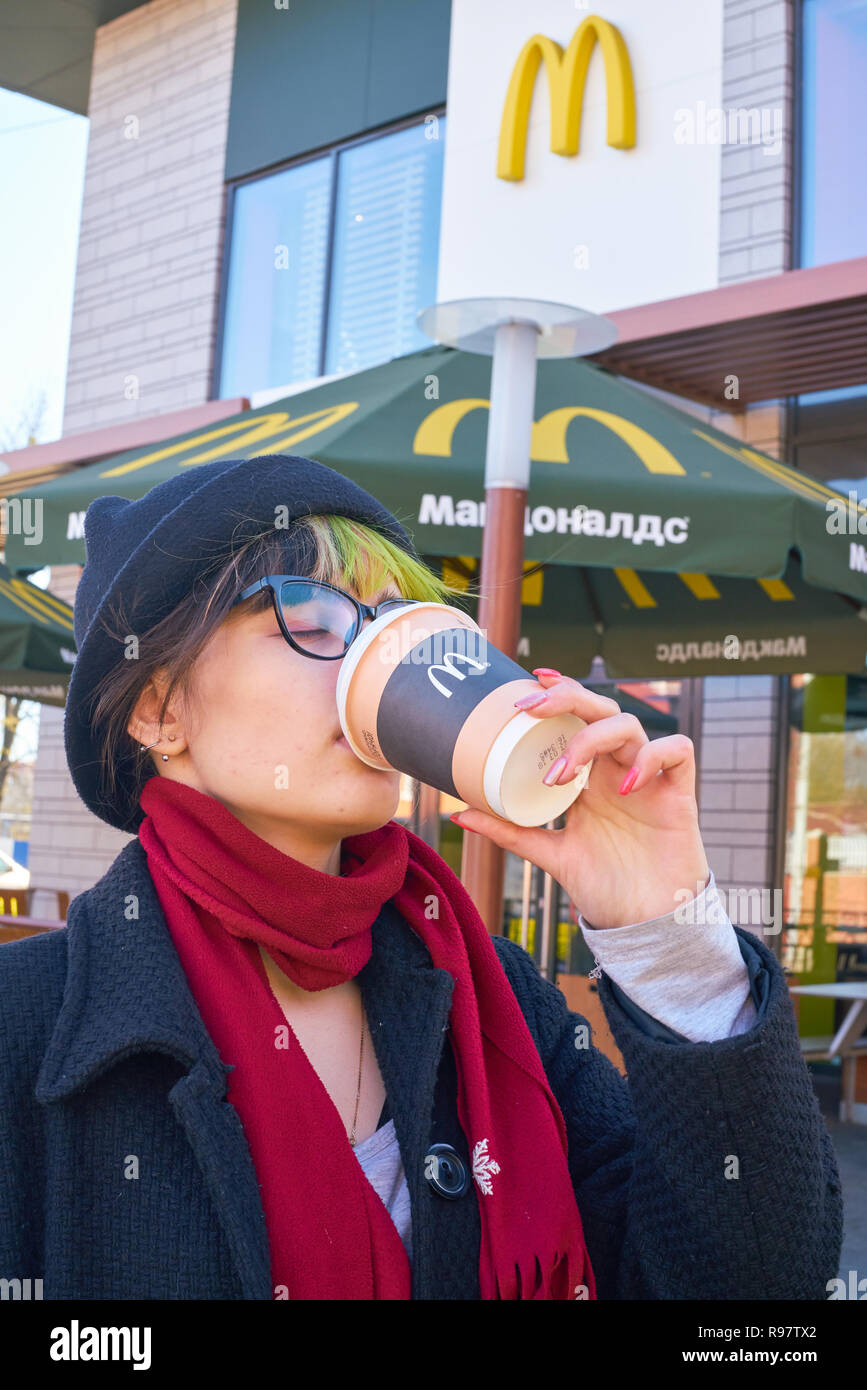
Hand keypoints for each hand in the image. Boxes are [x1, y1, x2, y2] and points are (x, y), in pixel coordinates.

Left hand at [451, 672, 709, 928]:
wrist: (646, 924)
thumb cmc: (605, 885)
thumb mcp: (550, 853)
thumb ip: (510, 831)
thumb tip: (459, 813)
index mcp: (590, 775)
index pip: (577, 716)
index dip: (559, 692)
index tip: (526, 685)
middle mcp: (618, 768)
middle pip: (601, 708)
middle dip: (568, 698)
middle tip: (531, 708)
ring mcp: (649, 778)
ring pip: (630, 725)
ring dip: (591, 739)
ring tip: (561, 774)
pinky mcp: (679, 794)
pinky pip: (678, 751)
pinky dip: (652, 757)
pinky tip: (625, 786)